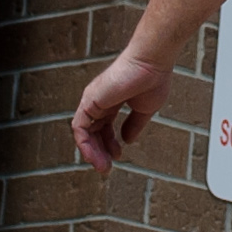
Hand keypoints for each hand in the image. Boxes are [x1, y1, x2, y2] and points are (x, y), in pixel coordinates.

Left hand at [71, 40, 173, 167]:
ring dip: (91, 152)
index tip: (118, 155)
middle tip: (107, 167)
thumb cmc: (152, 79)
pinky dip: (84, 144)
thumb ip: (134, 125)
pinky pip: (79, 127)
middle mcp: (99, 101)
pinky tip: (93, 156)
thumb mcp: (143, 110)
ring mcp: (92, 100)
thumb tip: (128, 140)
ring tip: (103, 167)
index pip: (103, 126)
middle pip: (92, 131)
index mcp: (112, 101)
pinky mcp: (89, 101)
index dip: (109, 143)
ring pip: (84, 132)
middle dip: (99, 151)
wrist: (152, 63)